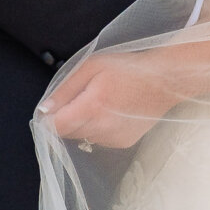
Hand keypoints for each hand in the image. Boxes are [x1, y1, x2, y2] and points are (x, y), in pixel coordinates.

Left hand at [39, 53, 179, 148]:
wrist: (165, 81)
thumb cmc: (128, 68)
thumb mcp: (92, 65)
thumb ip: (65, 87)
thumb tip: (45, 109)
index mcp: (92, 106)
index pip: (56, 127)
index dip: (51, 117)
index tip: (57, 105)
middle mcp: (101, 128)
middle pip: (68, 133)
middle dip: (68, 117)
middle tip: (84, 96)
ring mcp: (113, 139)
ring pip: (83, 137)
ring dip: (84, 123)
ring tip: (101, 102)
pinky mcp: (122, 143)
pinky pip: (99, 139)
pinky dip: (99, 128)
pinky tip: (113, 111)